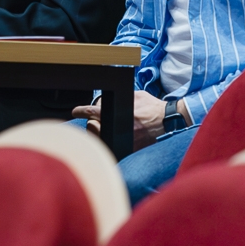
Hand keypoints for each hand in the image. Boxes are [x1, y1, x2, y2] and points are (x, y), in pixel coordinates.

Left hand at [73, 92, 187, 149]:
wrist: (169, 122)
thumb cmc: (153, 108)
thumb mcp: (137, 96)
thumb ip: (121, 96)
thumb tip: (106, 99)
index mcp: (119, 114)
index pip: (93, 112)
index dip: (82, 110)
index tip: (76, 111)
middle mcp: (120, 129)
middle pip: (92, 127)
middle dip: (92, 122)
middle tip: (95, 120)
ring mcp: (123, 141)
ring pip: (99, 138)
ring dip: (97, 133)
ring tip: (102, 128)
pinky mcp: (128, 150)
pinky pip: (110, 146)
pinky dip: (107, 141)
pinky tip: (109, 136)